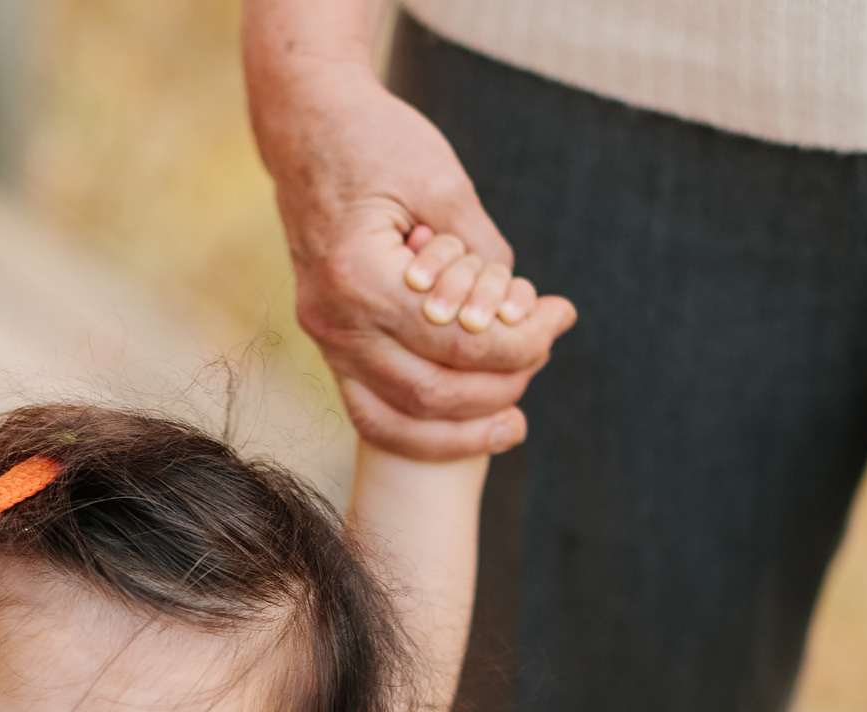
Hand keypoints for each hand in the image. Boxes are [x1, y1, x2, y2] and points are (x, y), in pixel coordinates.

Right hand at [244, 7, 575, 456]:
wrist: (305, 124)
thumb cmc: (376, 141)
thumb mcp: (443, 183)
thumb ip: (483, 252)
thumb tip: (518, 314)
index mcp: (358, 277)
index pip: (457, 342)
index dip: (521, 342)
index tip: (561, 316)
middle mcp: (332, 320)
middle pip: (430, 393)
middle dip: (501, 385)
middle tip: (544, 352)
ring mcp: (323, 337)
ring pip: (394, 421)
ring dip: (460, 432)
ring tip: (514, 422)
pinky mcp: (328, 341)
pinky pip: (370, 411)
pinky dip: (420, 430)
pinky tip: (466, 427)